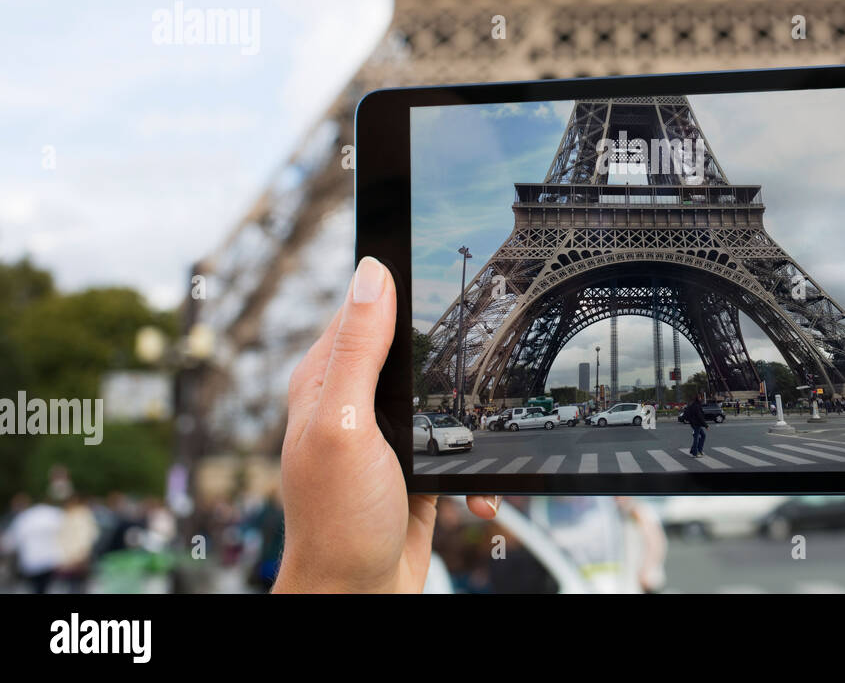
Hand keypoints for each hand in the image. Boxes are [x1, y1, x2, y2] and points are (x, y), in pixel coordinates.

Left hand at [274, 257, 498, 592]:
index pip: (365, 308)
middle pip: (415, 348)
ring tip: (493, 435)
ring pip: (445, 398)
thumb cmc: (337, 521)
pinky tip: (482, 491)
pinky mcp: (415, 466)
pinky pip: (458, 448)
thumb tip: (372, 271)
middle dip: (456, 357)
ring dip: (474, 419)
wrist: (357, 596)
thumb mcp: (344, 424)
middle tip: (493, 359)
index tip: (451, 277)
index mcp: (326, 378)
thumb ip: (359, 350)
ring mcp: (386, 435)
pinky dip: (478, 471)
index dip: (403, 286)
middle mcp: (353, 401)